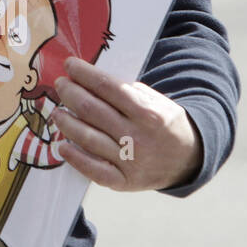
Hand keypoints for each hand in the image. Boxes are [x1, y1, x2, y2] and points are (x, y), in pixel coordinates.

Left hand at [50, 57, 202, 191]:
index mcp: (148, 112)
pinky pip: (93, 170)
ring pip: (87, 137)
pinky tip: (63, 145)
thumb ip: (126, 90)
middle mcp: (138, 137)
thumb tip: (88, 78)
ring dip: (65, 121)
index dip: (83, 73)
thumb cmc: (163, 124)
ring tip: (57, 111)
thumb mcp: (155, 101)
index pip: (106, 86)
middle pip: (91, 109)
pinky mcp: (124, 181)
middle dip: (69, 93)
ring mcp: (130, 161)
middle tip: (60, 85)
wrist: (189, 160)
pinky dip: (75, 157)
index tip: (70, 65)